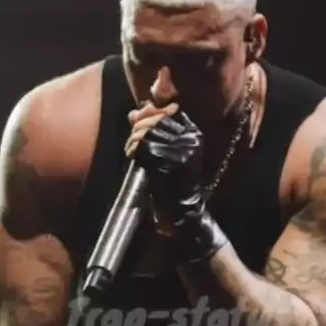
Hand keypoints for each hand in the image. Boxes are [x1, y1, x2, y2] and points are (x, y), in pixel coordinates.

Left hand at [125, 103, 227, 261]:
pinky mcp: (168, 160)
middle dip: (139, 125)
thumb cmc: (174, 185)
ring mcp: (180, 150)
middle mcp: (190, 140)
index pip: (167, 113)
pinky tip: (132, 156)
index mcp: (194, 135)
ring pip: (148, 131)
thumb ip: (152, 131)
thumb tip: (133, 112)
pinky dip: (133, 149)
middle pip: (157, 119)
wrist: (184, 213)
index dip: (150, 114)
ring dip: (134, 138)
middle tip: (132, 139)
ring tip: (132, 149)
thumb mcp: (167, 154)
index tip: (138, 121)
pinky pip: (144, 146)